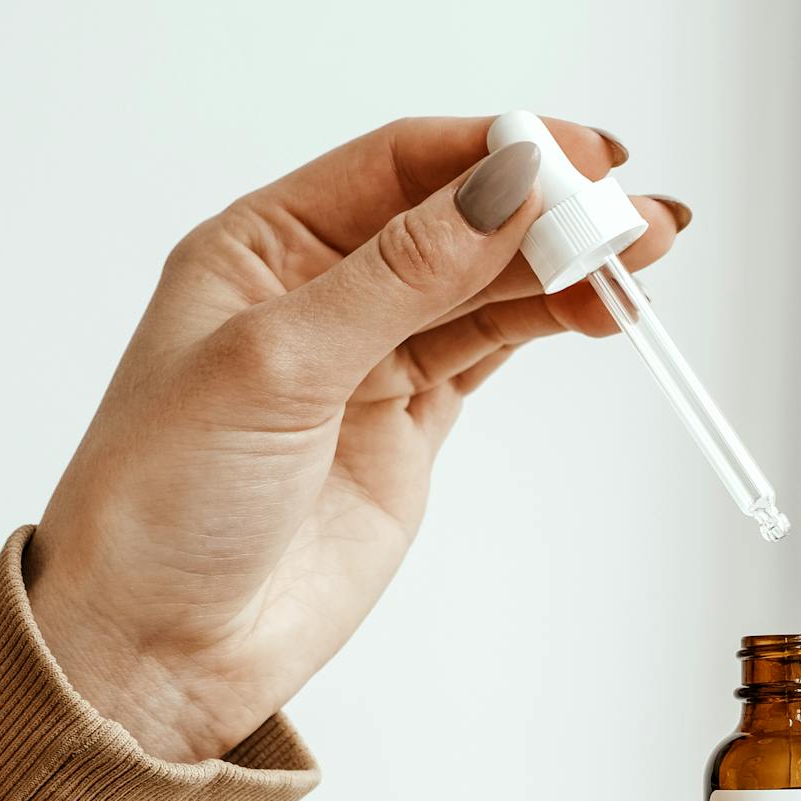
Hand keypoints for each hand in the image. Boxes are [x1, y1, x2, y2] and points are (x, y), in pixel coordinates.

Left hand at [25, 117, 686, 762]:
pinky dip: (547, 324)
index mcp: (259, 246)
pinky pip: (488, 350)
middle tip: (635, 214)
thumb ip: (400, 277)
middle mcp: (316, 290)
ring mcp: (366, 360)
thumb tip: (504, 188)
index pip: (400, 166)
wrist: (156, 648)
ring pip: (484, 285)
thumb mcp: (277, 366)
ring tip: (645, 255)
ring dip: (564, 265)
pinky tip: (598, 308)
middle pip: (456, 218)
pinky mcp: (404, 427)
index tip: (578, 159)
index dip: (494, 152)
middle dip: (550, 208)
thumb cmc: (163, 503)